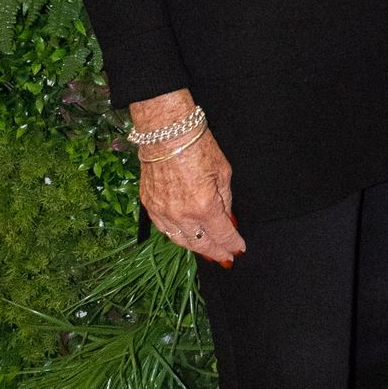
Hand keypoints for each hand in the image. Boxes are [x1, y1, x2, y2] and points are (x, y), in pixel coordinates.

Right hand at [132, 89, 243, 264]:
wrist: (166, 132)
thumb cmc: (198, 146)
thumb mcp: (223, 172)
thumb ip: (225, 201)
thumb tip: (228, 220)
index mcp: (204, 206)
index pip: (222, 234)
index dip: (232, 244)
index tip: (239, 249)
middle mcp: (181, 215)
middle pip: (201, 243)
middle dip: (215, 251)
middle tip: (224, 257)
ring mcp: (162, 212)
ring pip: (180, 240)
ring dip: (196, 246)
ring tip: (207, 250)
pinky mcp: (149, 205)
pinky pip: (164, 229)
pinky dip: (177, 235)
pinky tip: (186, 236)